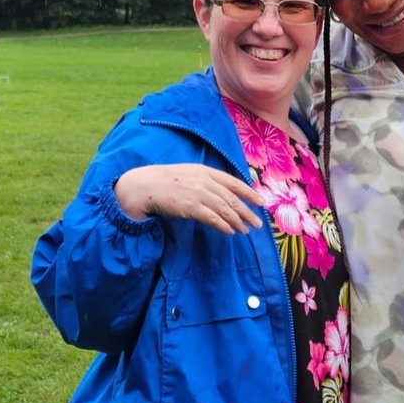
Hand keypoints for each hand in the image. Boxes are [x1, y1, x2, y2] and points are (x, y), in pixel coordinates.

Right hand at [114, 164, 263, 233]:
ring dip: (237, 221)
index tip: (261, 202)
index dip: (249, 193)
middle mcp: (204, 181)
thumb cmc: (164, 181)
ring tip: (245, 230)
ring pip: (225, 209)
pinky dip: (224, 225)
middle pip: (232, 198)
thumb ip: (205, 181)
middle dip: (247, 212)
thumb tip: (222, 195)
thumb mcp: (188, 174)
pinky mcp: (191, 207)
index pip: (234, 182)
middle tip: (257, 223)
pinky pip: (213, 218)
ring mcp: (198, 193)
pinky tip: (230, 232)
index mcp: (205, 170)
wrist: (142, 186)